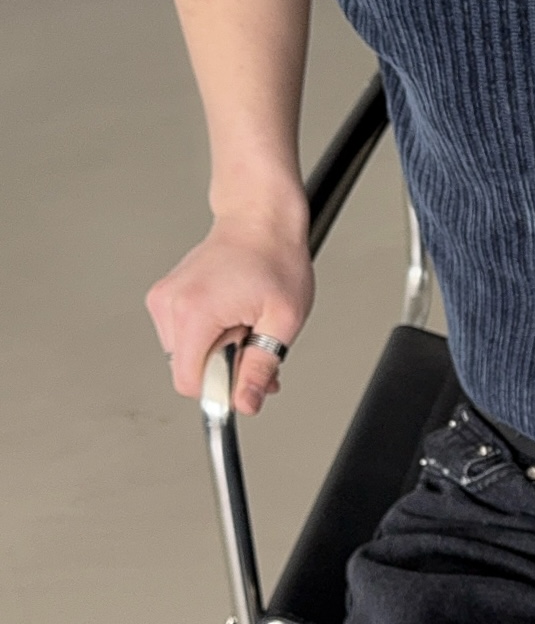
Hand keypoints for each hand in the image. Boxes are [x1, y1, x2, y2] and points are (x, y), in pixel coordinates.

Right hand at [146, 215, 314, 414]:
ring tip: (244, 322)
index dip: (221, 389)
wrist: (260, 219)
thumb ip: (260, 367)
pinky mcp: (165, 297)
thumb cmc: (275, 258)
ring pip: (186, 355)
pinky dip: (209, 336)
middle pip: (188, 370)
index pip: (189, 381)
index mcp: (194, 312)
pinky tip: (231, 315)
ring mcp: (164, 299)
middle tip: (255, 340)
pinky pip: (183, 337)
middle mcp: (170, 305)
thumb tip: (245, 404)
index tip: (246, 380)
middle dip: (225, 369)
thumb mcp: (282, 320)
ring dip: (219, 352)